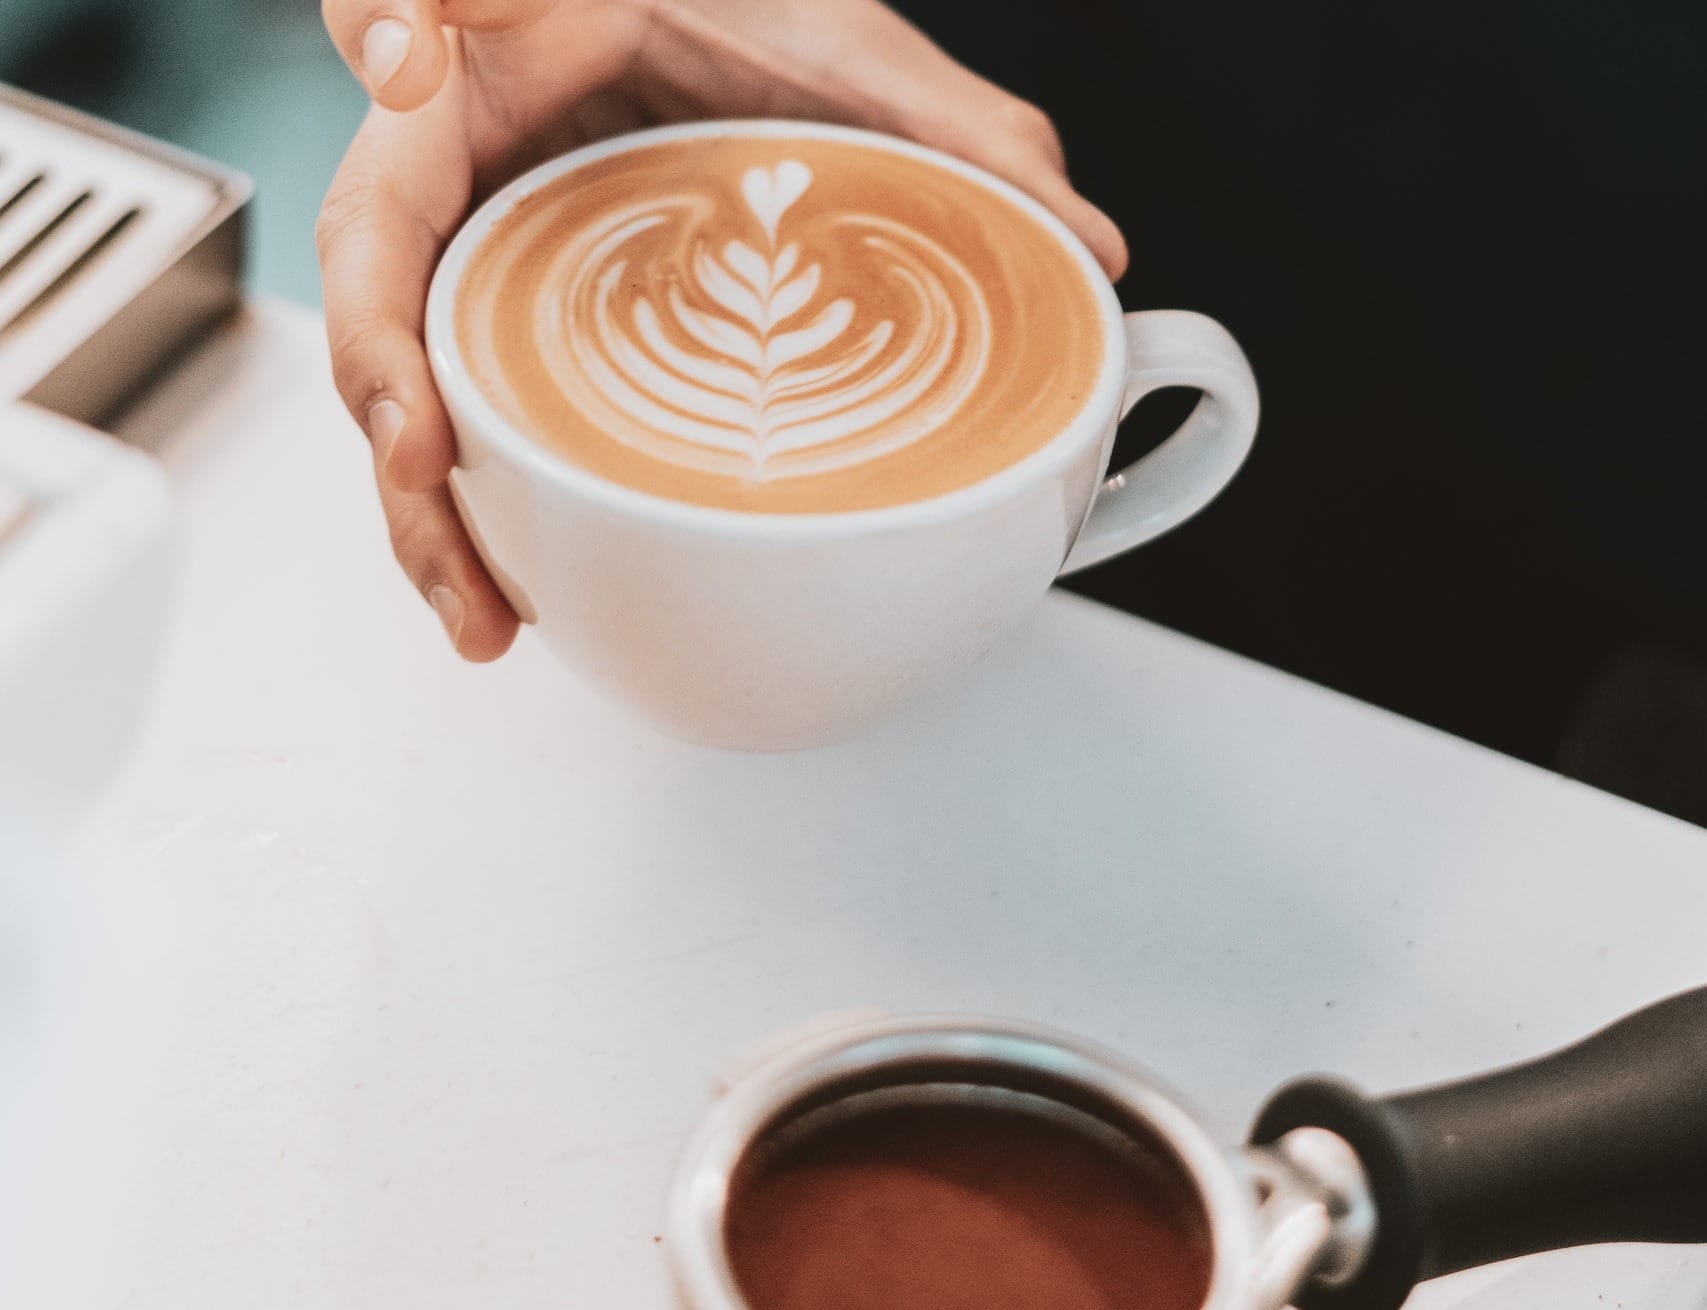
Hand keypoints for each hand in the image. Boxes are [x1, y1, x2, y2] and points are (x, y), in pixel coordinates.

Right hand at [317, 0, 1126, 660]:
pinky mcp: (517, 333)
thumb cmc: (771, 30)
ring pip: (409, 371)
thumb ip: (969, 134)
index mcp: (531, 40)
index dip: (382, 26)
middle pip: (380, 260)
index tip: (407, 57)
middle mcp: (480, 151)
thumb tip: (1090, 251)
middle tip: (429, 484)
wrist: (748, 64)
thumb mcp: (866, 61)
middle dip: (385, 383)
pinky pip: (472, 418)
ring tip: (483, 616)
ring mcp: (489, 251)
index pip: (409, 10)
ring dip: (424, 503)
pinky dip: (484, 511)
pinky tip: (518, 598)